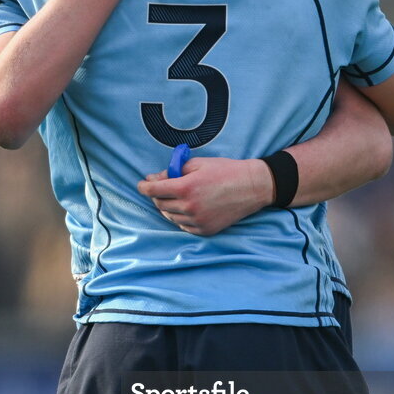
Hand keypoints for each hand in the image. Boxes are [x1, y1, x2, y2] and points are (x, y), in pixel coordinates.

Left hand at [138, 156, 273, 235]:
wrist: (252, 187)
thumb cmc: (225, 170)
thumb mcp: (197, 163)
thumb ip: (173, 171)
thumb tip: (154, 179)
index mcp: (186, 187)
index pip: (153, 190)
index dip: (144, 187)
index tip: (142, 185)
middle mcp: (189, 207)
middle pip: (159, 204)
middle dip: (157, 195)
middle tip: (162, 187)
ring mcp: (197, 221)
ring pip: (169, 216)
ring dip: (168, 206)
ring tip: (177, 196)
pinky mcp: (205, 230)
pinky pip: (183, 226)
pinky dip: (180, 217)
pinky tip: (187, 208)